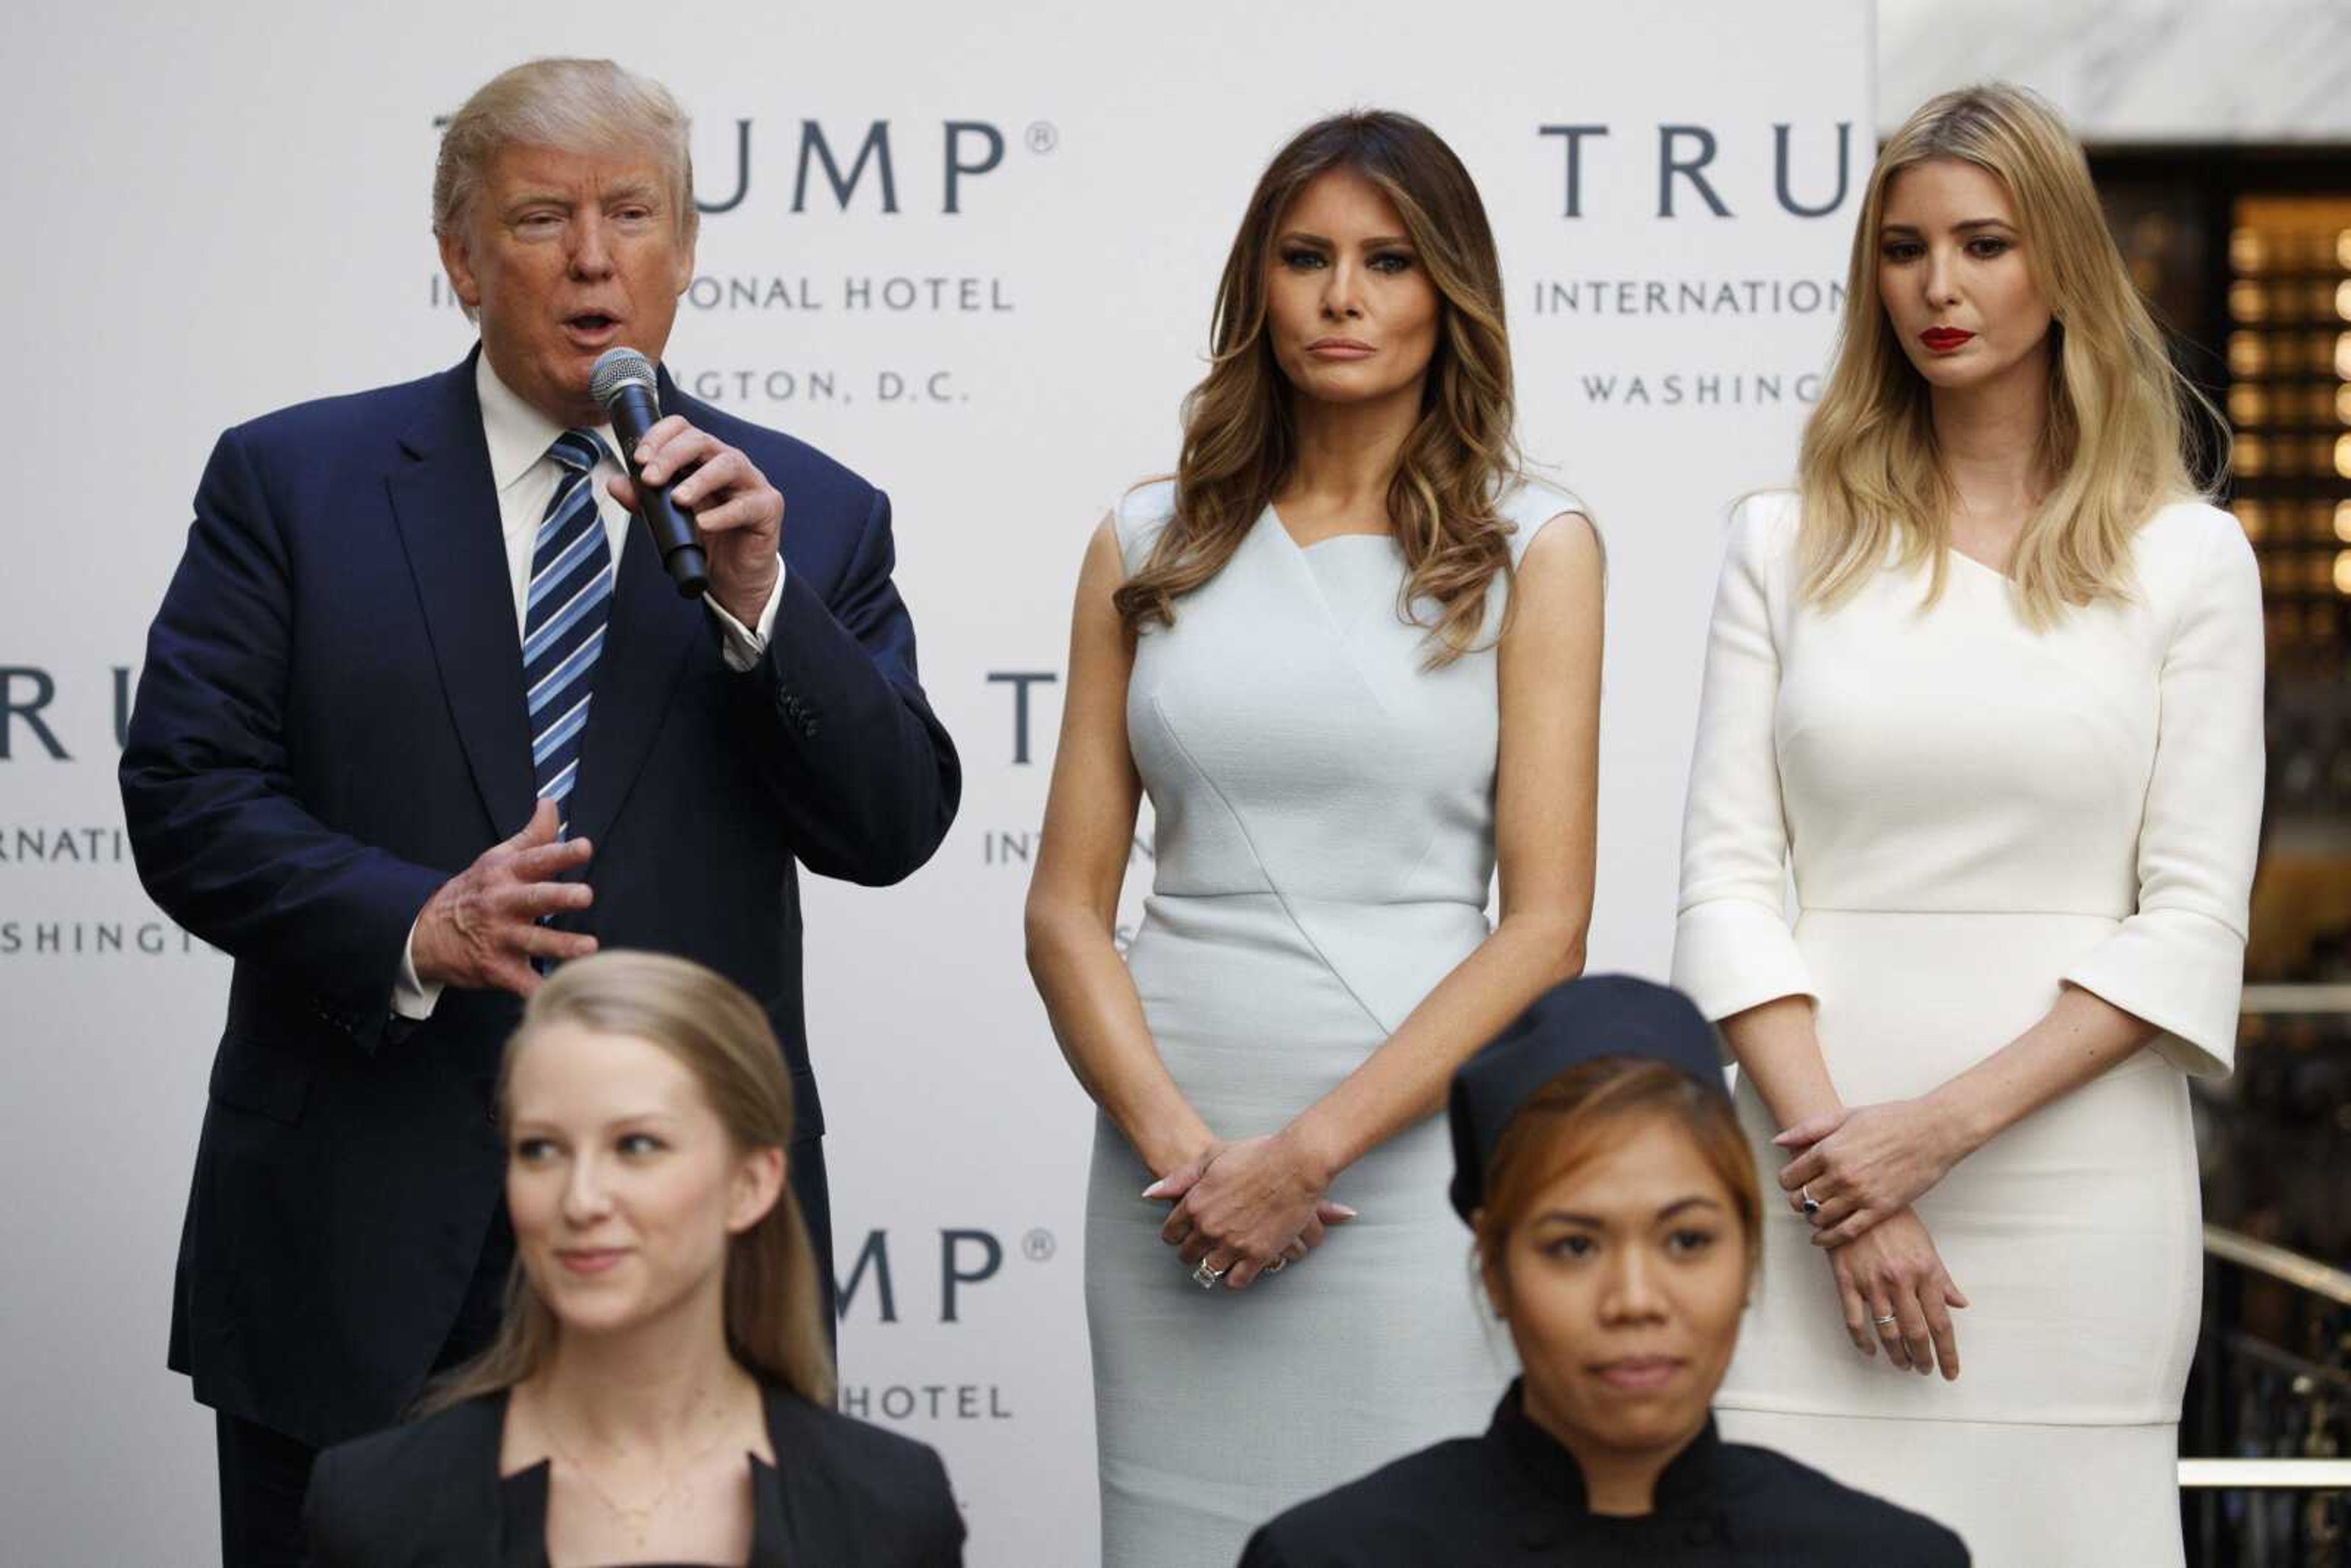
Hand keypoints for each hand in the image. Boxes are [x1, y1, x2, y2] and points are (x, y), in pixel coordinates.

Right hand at [410, 799, 595, 997]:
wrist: (424, 933)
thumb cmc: (472, 892)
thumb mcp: (496, 859)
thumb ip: (532, 836)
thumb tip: (551, 803)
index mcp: (505, 875)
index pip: (536, 859)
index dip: (561, 852)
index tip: (585, 847)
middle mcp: (503, 904)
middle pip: (535, 898)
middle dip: (560, 896)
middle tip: (586, 895)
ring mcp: (499, 938)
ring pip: (534, 942)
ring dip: (562, 946)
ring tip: (589, 947)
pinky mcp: (496, 969)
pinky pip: (521, 983)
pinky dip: (537, 991)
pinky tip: (559, 994)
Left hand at [610, 415, 782, 627]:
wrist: (735, 577)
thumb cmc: (707, 540)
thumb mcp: (668, 520)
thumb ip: (643, 501)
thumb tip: (615, 483)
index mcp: (704, 459)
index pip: (683, 429)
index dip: (660, 436)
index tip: (639, 459)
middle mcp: (728, 463)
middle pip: (702, 441)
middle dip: (672, 455)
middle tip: (650, 478)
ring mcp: (751, 482)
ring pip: (728, 464)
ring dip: (699, 479)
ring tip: (678, 500)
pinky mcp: (768, 507)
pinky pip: (747, 504)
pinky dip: (723, 514)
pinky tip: (703, 523)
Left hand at [1147, 1133, 1356, 1288]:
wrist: (1295, 1164)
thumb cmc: (1256, 1155)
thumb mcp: (1212, 1157)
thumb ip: (1180, 1178)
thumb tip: (1151, 1193)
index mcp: (1194, 1203)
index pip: (1171, 1232)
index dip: (1176, 1234)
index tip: (1182, 1234)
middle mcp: (1209, 1227)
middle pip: (1187, 1254)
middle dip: (1191, 1251)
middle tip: (1200, 1248)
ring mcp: (1232, 1243)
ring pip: (1209, 1270)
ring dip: (1212, 1265)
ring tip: (1219, 1258)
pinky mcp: (1257, 1256)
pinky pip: (1235, 1280)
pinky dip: (1235, 1277)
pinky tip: (1238, 1267)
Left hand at [1776, 1098, 1967, 1247]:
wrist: (1932, 1131)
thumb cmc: (1889, 1119)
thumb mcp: (1844, 1115)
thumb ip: (1808, 1129)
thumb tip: (1777, 1141)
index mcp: (1827, 1150)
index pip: (1789, 1177)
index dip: (1787, 1182)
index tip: (1792, 1182)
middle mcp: (1840, 1175)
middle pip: (1801, 1199)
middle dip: (1797, 1200)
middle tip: (1802, 1199)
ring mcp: (1860, 1194)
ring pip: (1819, 1217)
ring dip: (1812, 1218)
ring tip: (1815, 1214)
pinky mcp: (1880, 1209)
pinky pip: (1845, 1232)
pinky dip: (1828, 1238)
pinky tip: (1821, 1238)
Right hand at [1825, 1207, 1968, 1378]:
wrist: (1857, 1196)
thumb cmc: (1896, 1220)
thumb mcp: (1926, 1246)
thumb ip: (1942, 1279)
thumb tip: (1959, 1303)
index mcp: (1925, 1272)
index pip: (1940, 1323)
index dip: (1947, 1352)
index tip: (1950, 1372)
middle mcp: (1901, 1281)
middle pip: (1915, 1333)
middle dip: (1922, 1358)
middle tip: (1924, 1370)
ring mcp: (1872, 1282)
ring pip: (1887, 1331)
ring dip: (1897, 1355)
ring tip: (1903, 1365)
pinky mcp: (1847, 1280)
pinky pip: (1854, 1320)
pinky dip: (1863, 1341)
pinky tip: (1870, 1350)